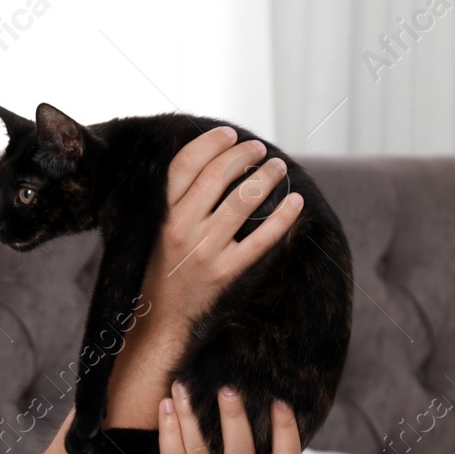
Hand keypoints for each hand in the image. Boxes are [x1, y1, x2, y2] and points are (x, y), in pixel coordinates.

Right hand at [139, 126, 302, 336]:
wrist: (162, 319)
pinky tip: (295, 203)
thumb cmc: (164, 269)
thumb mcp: (160, 230)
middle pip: (216, 175)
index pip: (184, 164)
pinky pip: (261, 240)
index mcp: (163, 214)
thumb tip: (214, 160)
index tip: (230, 134)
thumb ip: (179, 199)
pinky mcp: (226, 273)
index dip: (210, 142)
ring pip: (242, 201)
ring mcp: (205, 252)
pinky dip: (282, 218)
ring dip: (266, 177)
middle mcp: (182, 228)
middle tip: (260, 149)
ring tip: (278, 167)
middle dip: (243, 154)